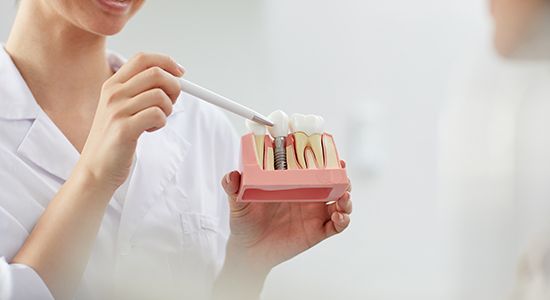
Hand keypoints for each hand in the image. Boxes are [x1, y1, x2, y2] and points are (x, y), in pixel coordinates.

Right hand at [77, 53, 183, 192]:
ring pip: (160, 96)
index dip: (166, 62)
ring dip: (167, 109)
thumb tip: (173, 77)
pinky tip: (149, 130)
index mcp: (112, 84)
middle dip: (174, 87)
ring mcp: (117, 110)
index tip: (180, 72)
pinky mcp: (124, 129)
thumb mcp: (121, 108)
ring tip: (155, 121)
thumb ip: (140, 91)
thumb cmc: (114, 140)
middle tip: (170, 104)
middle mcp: (113, 93)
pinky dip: (161, 123)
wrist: (96, 169)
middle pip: (156, 73)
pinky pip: (157, 115)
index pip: (143, 58)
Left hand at [221, 161, 352, 272]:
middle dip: (342, 177)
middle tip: (342, 174)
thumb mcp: (238, 202)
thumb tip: (231, 175)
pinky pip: (337, 225)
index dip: (326, 159)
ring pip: (340, 201)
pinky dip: (343, 219)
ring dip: (347, 197)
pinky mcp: (318, 231)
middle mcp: (308, 196)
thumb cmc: (245, 222)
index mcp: (293, 183)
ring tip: (343, 198)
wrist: (248, 251)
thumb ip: (234, 188)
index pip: (314, 167)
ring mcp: (315, 213)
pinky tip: (339, 216)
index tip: (331, 153)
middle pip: (333, 182)